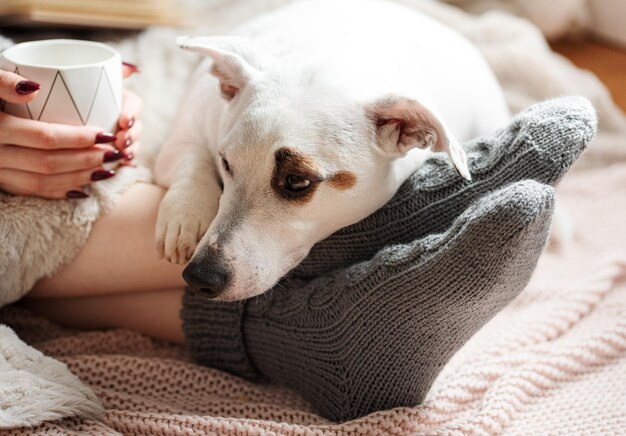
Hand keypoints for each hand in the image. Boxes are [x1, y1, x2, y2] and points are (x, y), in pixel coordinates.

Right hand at [0, 62, 142, 198]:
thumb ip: (3, 81)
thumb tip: (34, 88)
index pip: (44, 138)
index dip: (78, 138)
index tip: (106, 133)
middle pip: (48, 164)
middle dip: (86, 161)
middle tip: (115, 154)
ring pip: (42, 183)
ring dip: (79, 179)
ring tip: (108, 171)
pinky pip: (30, 192)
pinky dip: (59, 192)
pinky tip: (82, 189)